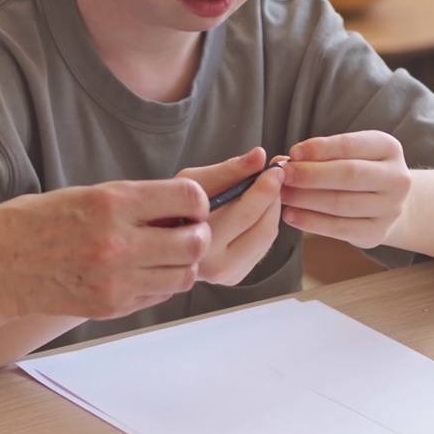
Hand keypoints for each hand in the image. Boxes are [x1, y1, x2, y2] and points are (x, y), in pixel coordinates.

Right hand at [0, 179, 210, 321]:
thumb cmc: (34, 223)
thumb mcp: (85, 194)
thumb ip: (134, 200)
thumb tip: (182, 205)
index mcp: (111, 202)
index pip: (188, 198)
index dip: (196, 201)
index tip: (188, 204)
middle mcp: (117, 242)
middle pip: (195, 241)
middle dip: (196, 233)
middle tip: (184, 230)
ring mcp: (115, 279)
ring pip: (184, 274)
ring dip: (181, 262)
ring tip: (162, 253)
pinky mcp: (110, 306)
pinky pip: (159, 295)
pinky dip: (160, 283)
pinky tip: (140, 271)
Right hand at [175, 148, 284, 285]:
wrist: (158, 239)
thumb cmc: (173, 206)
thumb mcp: (192, 182)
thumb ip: (227, 170)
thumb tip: (260, 155)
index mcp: (199, 241)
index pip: (245, 215)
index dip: (265, 189)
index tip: (274, 169)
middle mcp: (214, 266)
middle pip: (264, 229)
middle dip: (274, 198)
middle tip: (274, 176)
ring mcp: (227, 276)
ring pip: (268, 238)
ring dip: (272, 210)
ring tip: (264, 190)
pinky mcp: (235, 277)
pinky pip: (263, 248)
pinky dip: (265, 224)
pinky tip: (256, 210)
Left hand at [280, 131, 410, 248]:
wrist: (385, 203)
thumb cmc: (357, 172)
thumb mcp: (346, 155)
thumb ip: (317, 156)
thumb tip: (280, 162)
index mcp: (388, 148)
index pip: (350, 145)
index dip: (319, 149)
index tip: (292, 153)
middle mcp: (397, 178)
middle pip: (348, 174)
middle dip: (310, 175)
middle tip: (282, 176)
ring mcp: (391, 208)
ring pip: (341, 203)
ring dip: (305, 199)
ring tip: (281, 195)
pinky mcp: (377, 233)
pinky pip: (339, 228)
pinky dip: (311, 222)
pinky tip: (290, 215)